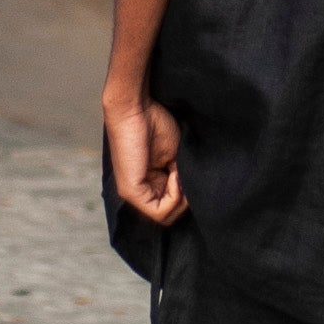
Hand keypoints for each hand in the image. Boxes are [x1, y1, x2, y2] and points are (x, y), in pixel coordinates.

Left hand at [104, 87, 187, 224]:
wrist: (136, 107)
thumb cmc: (154, 124)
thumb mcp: (175, 156)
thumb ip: (181, 178)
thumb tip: (193, 195)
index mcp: (147, 184)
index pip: (172, 207)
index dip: (187, 195)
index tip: (189, 173)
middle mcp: (138, 193)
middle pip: (170, 215)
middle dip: (186, 199)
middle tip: (187, 175)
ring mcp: (132, 193)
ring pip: (165, 216)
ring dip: (181, 197)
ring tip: (180, 172)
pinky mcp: (131, 190)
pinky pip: (159, 211)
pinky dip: (174, 195)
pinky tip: (175, 174)